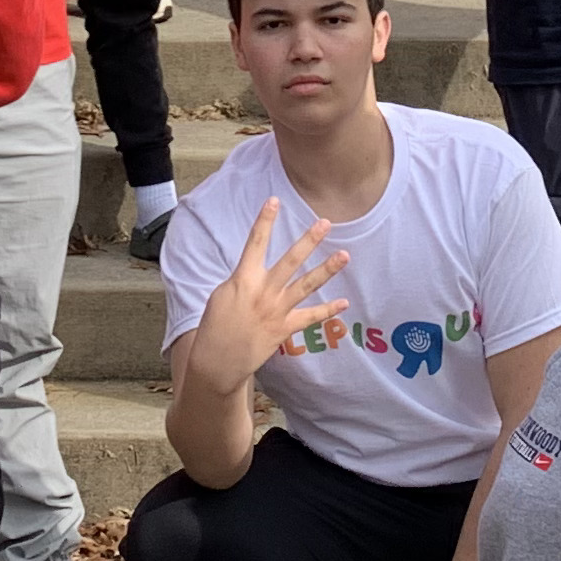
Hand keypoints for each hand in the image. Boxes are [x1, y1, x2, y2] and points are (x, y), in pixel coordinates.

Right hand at [187, 200, 349, 386]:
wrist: (218, 360)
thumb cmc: (215, 325)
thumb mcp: (222, 294)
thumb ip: (243, 279)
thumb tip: (256, 270)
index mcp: (243, 279)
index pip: (255, 243)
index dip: (264, 220)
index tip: (274, 200)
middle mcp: (263, 292)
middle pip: (290, 261)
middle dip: (309, 240)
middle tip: (326, 223)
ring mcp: (276, 311)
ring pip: (306, 285)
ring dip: (326, 269)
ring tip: (344, 256)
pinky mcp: (284, 329)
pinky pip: (310, 317)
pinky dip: (328, 310)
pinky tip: (344, 302)